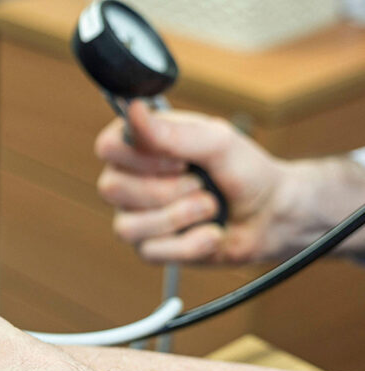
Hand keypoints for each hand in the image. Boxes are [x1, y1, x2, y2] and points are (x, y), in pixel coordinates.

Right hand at [95, 100, 305, 263]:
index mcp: (141, 145)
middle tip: (199, 184)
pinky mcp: (150, 247)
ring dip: (179, 218)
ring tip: (209, 208)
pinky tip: (211, 234)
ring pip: (127, 226)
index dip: (140, 157)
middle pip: (111, 189)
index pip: (108, 147)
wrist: (271, 216)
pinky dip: (191, 244)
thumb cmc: (244, 171)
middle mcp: (130, 178)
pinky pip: (151, 251)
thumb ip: (174, 132)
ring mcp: (136, 215)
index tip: (179, 159)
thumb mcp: (218, 143)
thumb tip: (133, 110)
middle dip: (166, 191)